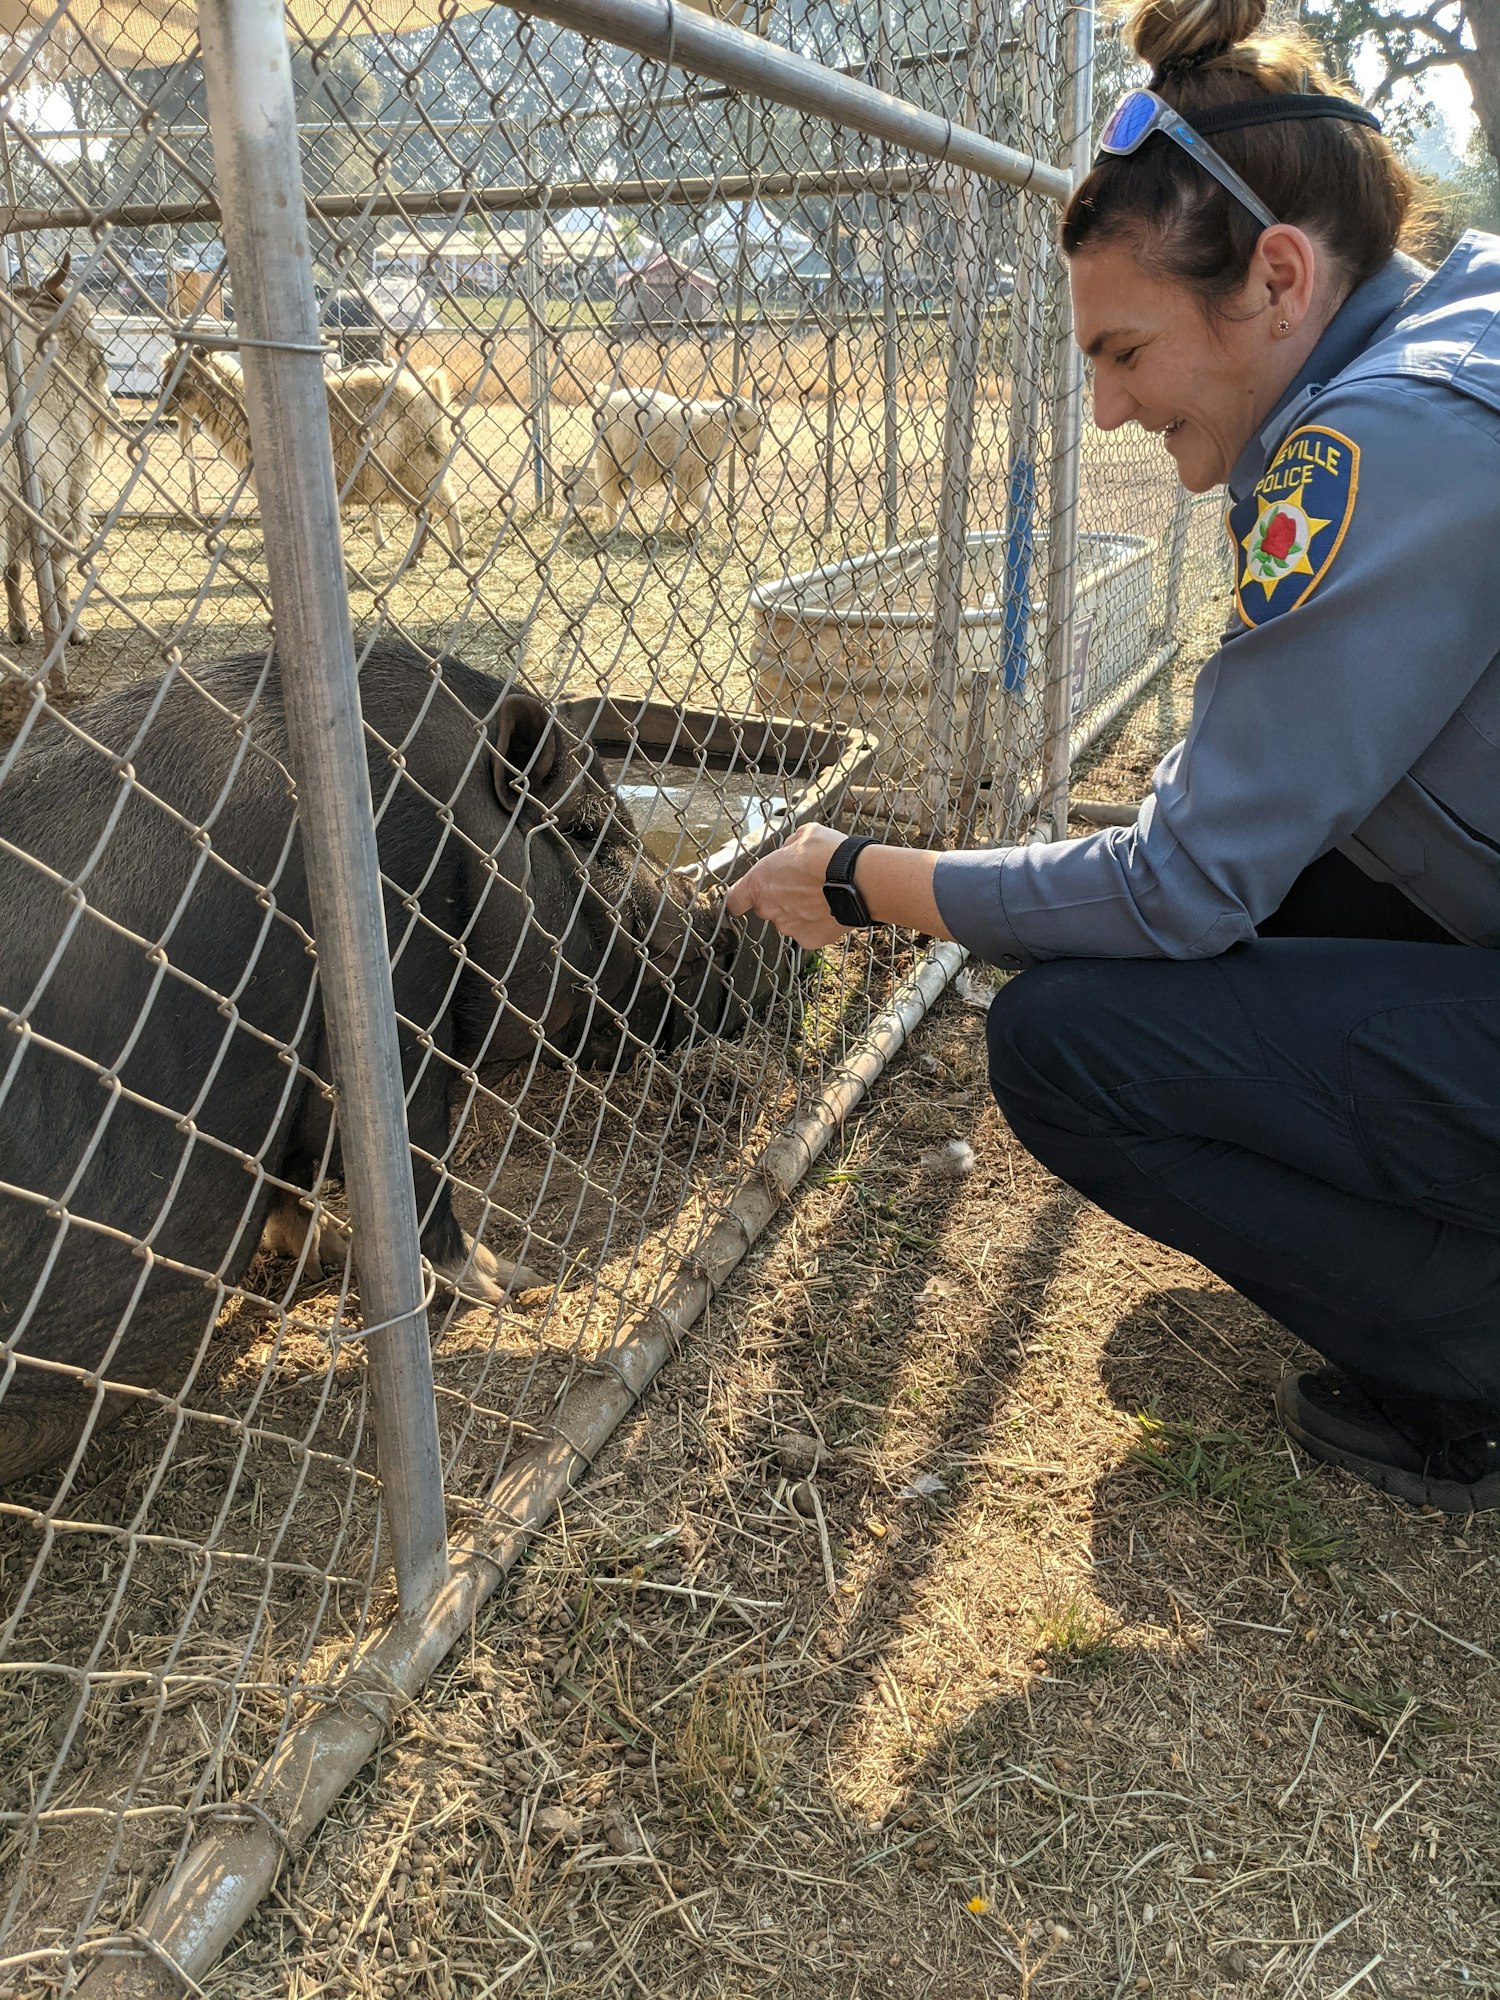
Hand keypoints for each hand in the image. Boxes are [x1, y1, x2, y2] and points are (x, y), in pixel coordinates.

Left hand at [725, 822, 848, 946]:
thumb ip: (787, 848)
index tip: (747, 896)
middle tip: (802, 885)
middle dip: (780, 898)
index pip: (734, 900)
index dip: (741, 898)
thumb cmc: (830, 855)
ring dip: (799, 911)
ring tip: (821, 895)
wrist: (860, 880)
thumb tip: (789, 851)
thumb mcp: (803, 835)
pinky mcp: (809, 940)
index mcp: (760, 882)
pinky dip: (816, 924)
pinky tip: (830, 908)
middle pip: (766, 908)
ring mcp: (789, 927)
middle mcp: (769, 909)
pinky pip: (808, 932)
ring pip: (788, 920)